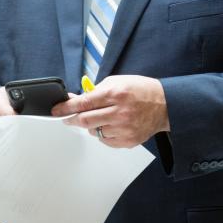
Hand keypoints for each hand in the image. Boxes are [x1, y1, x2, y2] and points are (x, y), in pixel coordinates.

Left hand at [51, 75, 169, 147]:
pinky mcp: (128, 140)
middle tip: (68, 118)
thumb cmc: (142, 91)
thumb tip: (75, 100)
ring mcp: (124, 128)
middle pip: (85, 120)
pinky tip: (113, 125)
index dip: (66, 108)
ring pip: (94, 132)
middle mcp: (119, 112)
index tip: (56, 111)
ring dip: (92, 125)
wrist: (165, 105)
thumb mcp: (119, 81)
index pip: (83, 103)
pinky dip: (104, 133)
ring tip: (103, 117)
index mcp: (116, 93)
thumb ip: (96, 90)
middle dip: (72, 119)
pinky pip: (105, 140)